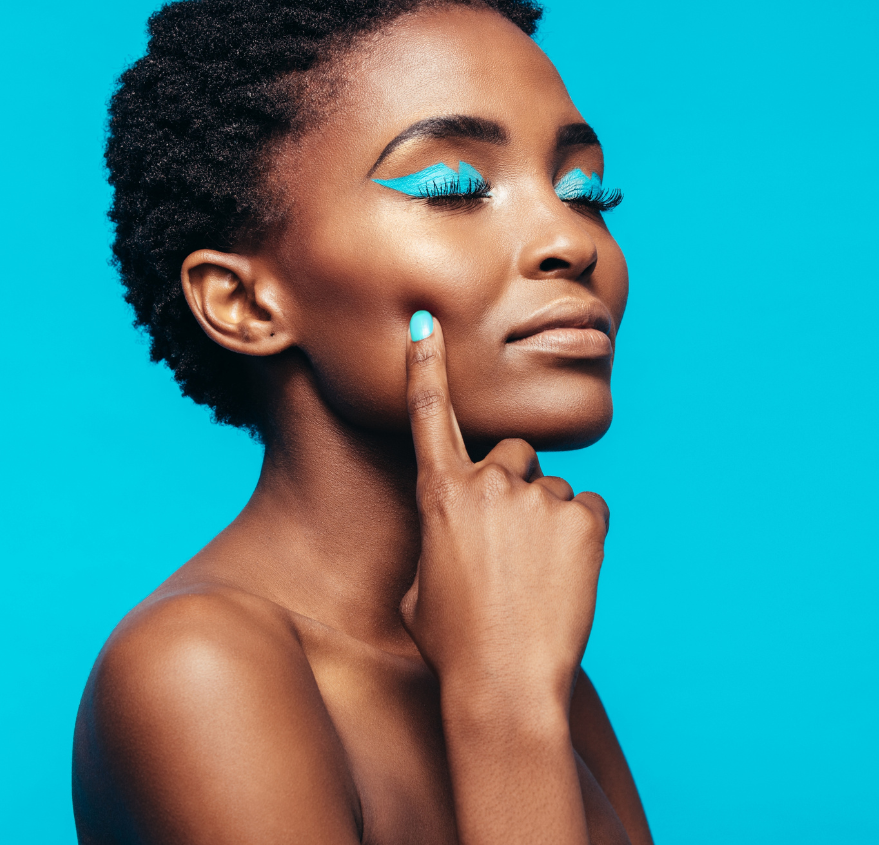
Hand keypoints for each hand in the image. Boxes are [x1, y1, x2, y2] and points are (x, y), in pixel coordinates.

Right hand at [399, 313, 609, 706]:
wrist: (503, 683)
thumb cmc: (452, 643)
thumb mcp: (420, 587)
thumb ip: (438, 541)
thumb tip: (455, 537)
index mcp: (439, 495)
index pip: (428, 415)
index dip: (427, 367)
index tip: (427, 325)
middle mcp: (487, 483)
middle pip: (512, 454)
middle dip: (514, 485)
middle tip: (513, 544)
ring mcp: (537, 498)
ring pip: (551, 489)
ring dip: (548, 521)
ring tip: (538, 577)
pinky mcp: (584, 517)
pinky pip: (588, 510)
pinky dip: (582, 537)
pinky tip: (566, 578)